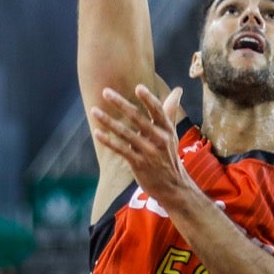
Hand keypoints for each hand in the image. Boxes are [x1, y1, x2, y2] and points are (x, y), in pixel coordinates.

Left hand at [91, 84, 189, 201]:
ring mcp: (148, 151)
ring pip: (125, 133)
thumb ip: (171, 110)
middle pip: (137, 118)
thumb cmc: (168, 155)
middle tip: (106, 92)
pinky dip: (108, 141)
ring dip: (108, 121)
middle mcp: (159, 138)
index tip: (138, 87)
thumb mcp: (172, 133)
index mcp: (167, 129)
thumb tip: (179, 90)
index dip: (148, 99)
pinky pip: (121, 149)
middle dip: (121, 104)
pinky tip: (97, 133)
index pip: (157, 110)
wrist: (172, 186)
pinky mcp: (139, 163)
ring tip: (94, 111)